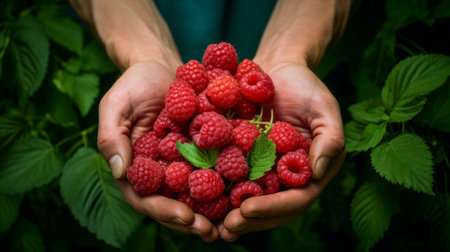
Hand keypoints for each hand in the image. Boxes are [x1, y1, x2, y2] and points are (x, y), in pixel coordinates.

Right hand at [97, 61, 218, 241]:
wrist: (164, 67)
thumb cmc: (135, 85)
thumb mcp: (116, 105)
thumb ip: (111, 137)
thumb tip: (119, 171)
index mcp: (137, 167)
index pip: (146, 198)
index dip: (163, 210)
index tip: (185, 217)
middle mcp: (161, 171)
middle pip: (174, 203)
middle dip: (192, 220)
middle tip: (212, 232)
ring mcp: (184, 163)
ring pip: (198, 194)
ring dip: (213, 211)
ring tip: (233, 223)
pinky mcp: (205, 150)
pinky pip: (217, 169)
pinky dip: (228, 184)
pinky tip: (245, 193)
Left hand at [219, 63, 344, 240]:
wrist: (276, 70)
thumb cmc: (304, 86)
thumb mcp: (323, 108)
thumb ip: (330, 138)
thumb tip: (319, 173)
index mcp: (311, 170)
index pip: (297, 198)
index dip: (274, 207)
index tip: (248, 208)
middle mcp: (287, 177)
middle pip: (271, 207)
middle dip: (250, 220)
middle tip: (227, 227)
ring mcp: (265, 170)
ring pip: (251, 200)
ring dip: (232, 215)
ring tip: (212, 226)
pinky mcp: (245, 160)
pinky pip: (232, 180)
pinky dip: (218, 193)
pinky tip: (199, 201)